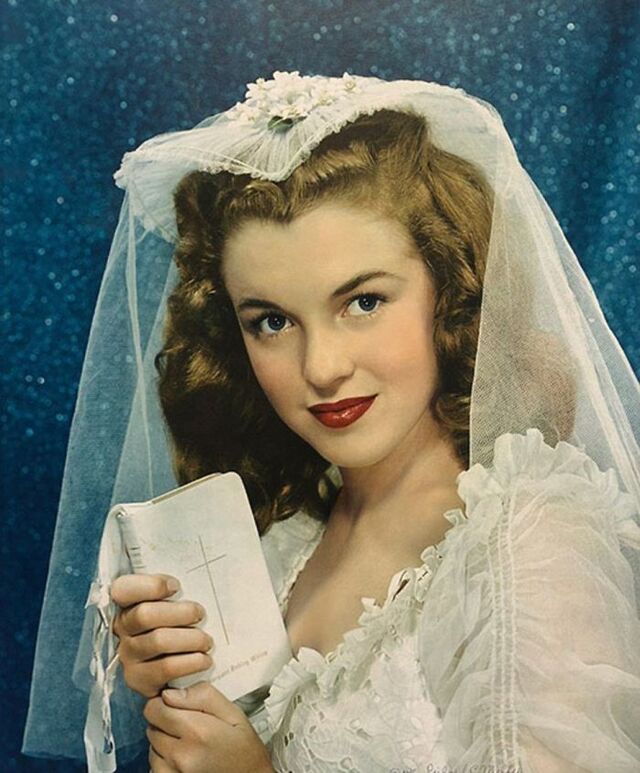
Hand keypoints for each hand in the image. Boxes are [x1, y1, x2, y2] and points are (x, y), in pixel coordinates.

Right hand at [111, 574, 213, 697]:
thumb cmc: (180, 626)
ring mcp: (128, 656)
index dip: (150, 585)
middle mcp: (122, 630)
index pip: (122, 589)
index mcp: (127, 605)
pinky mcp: (139, 680)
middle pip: (145, 615)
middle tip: (200, 614)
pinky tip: (204, 659)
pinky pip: (166, 668)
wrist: (180, 674)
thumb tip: (193, 579)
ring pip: (158, 641)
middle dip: (180, 612)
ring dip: (190, 638)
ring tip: (207, 641)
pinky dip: (191, 662)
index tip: (177, 586)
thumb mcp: (174, 604)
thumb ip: (175, 592)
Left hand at [145, 681, 273, 772]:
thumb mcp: (233, 713)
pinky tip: (182, 756)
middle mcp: (181, 755)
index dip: (166, 701)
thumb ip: (203, 696)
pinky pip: (154, 765)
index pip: (155, 708)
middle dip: (165, 720)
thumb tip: (170, 692)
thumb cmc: (243, 747)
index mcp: (197, 731)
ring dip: (164, 740)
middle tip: (187, 723)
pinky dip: (164, 759)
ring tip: (187, 741)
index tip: (178, 704)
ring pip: (151, 745)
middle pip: (151, 726)